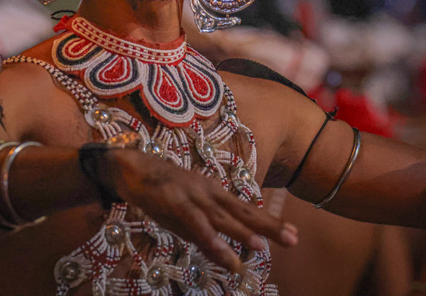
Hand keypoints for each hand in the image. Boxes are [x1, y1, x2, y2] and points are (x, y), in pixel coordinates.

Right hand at [104, 149, 297, 271]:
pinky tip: (224, 254)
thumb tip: (226, 258)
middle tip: (293, 239)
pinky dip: (212, 239)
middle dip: (268, 226)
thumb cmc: (161, 192)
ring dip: (242, 233)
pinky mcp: (176, 202)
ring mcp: (193, 196)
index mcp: (215, 194)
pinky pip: (197, 224)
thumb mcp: (187, 217)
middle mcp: (209, 193)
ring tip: (263, 247)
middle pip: (242, 212)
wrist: (132, 167)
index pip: (247, 210)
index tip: (292, 232)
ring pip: (222, 217)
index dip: (269, 222)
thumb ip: (206, 236)